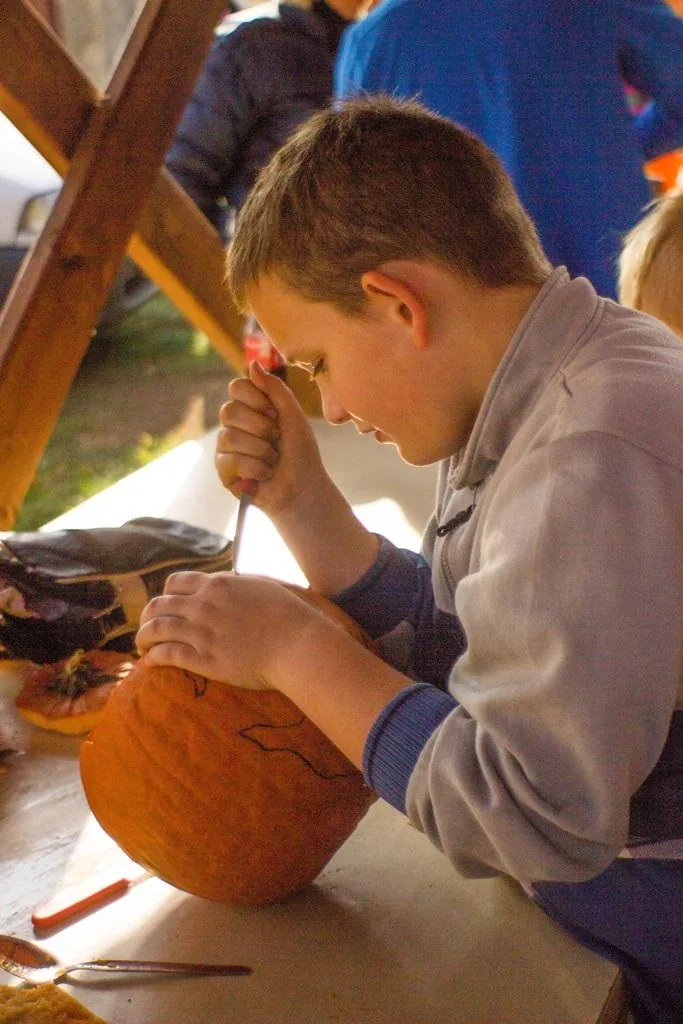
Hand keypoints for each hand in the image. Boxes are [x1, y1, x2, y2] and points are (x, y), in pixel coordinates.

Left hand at [136, 570, 316, 687]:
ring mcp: (202, 633)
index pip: (174, 583)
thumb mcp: (259, 586)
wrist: (297, 644)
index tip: (167, 606)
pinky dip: (153, 656)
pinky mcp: (205, 660)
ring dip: (143, 637)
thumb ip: (235, 584)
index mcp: (216, 585)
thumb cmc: (288, 615)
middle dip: (148, 616)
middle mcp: (203, 605)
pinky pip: (167, 654)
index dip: (166, 595)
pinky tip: (150, 662)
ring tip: (142, 646)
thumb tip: (225, 583)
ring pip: (156, 629)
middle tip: (148, 627)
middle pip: (159, 605)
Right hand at [215, 363, 328, 517]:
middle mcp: (234, 424)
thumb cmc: (301, 452)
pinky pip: (229, 460)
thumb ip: (275, 389)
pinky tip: (265, 474)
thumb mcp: (292, 415)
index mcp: (250, 407)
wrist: (303, 487)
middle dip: (261, 428)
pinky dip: (255, 468)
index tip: (275, 415)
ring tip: (273, 460)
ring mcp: (226, 446)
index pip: (237, 387)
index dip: (257, 400)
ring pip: (229, 436)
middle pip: (229, 411)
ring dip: (261, 451)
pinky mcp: (223, 469)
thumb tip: (252, 364)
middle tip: (276, 440)